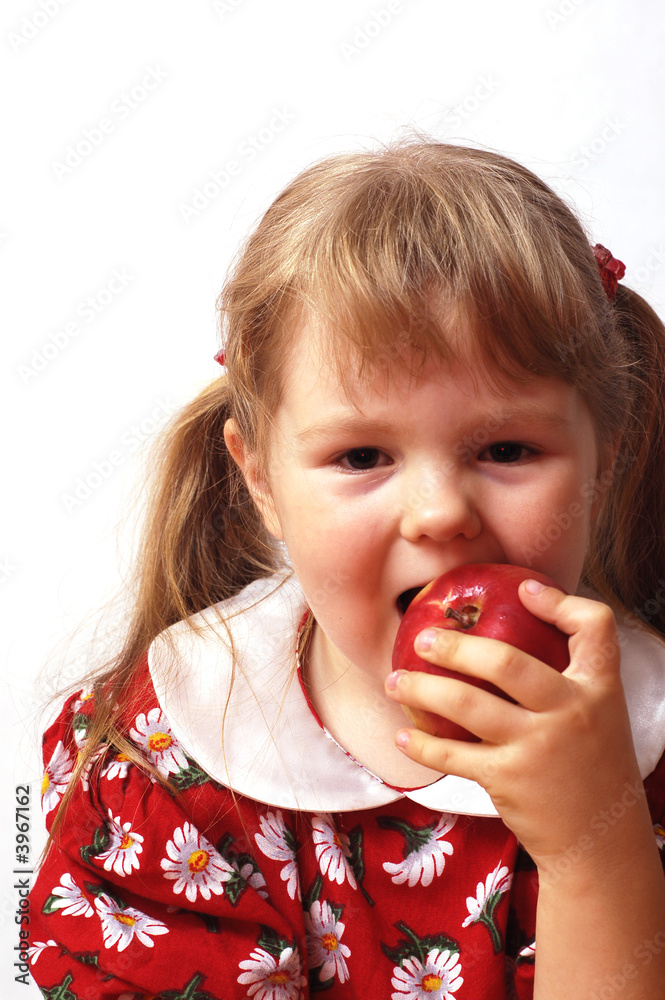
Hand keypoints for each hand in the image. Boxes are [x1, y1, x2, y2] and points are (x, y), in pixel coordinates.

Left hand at [385, 581, 649, 875]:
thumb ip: (570, 674)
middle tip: (423, 640)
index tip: (523, 588)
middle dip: (454, 646)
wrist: (601, 843)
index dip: (560, 600)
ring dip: (421, 689)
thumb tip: (523, 618)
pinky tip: (403, 735)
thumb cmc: (591, 767)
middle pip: (506, 662)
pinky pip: (452, 754)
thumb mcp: (599, 713)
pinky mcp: (508, 780)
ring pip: (466, 703)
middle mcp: (571, 712)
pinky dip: (421, 743)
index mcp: (599, 688)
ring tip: (396, 682)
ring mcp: (538, 747)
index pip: (595, 627)